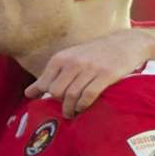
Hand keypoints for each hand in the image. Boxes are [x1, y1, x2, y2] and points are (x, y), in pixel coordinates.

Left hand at [26, 27, 154, 116]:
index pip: (44, 84)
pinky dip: (83, 105)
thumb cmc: (95, 54)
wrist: (127, 43)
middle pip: (56, 92)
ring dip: (70, 109)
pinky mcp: (105, 75)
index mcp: (61, 58)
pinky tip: (84, 108)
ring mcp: (90, 68)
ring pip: (71, 96)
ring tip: (73, 113)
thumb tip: (27, 94)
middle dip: (59, 104)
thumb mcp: (70, 59)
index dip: (46, 97)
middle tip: (65, 109)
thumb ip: (49, 76)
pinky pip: (88, 96)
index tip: (53, 103)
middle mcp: (73, 62)